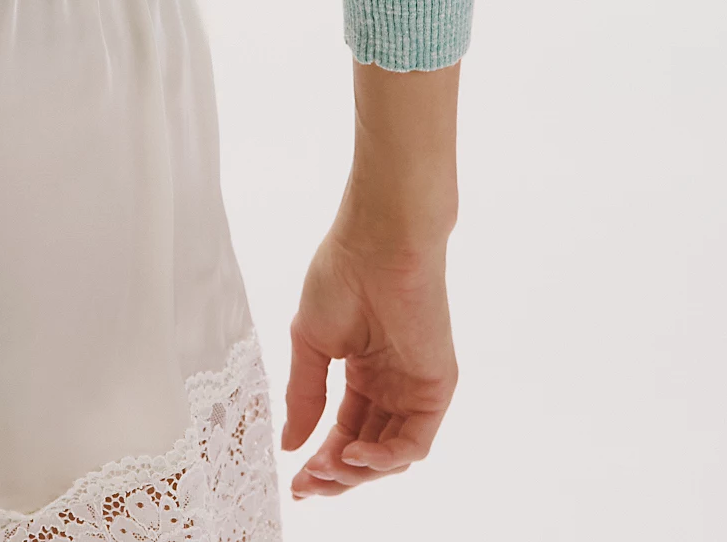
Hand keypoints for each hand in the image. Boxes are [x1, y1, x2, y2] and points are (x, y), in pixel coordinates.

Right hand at [281, 218, 457, 495]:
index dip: (320, 459)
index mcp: (363, 370)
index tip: (295, 481)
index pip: (344, 430)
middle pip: (366, 449)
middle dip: (336, 475)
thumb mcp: (311, 341)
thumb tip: (290, 443)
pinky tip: (353, 453)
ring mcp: (414, 387)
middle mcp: (391, 384)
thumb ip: (305, 395)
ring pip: (391, 454)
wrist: (379, 241)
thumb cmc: (343, 274)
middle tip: (307, 486)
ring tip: (326, 469)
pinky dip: (384, 457)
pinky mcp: (436, 387)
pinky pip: (415, 441)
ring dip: (357, 471)